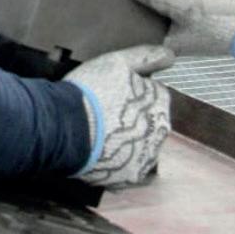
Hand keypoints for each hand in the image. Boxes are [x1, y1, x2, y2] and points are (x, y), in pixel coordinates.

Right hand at [64, 44, 174, 187]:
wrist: (64, 128)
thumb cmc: (90, 92)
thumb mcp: (117, 62)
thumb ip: (146, 57)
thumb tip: (170, 56)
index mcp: (159, 102)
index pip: (153, 95)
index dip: (131, 93)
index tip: (113, 95)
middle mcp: (160, 131)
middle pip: (149, 122)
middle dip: (132, 119)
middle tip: (105, 115)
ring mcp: (147, 156)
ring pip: (141, 147)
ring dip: (128, 142)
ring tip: (101, 137)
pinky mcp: (130, 177)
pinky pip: (130, 170)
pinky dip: (121, 164)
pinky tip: (104, 156)